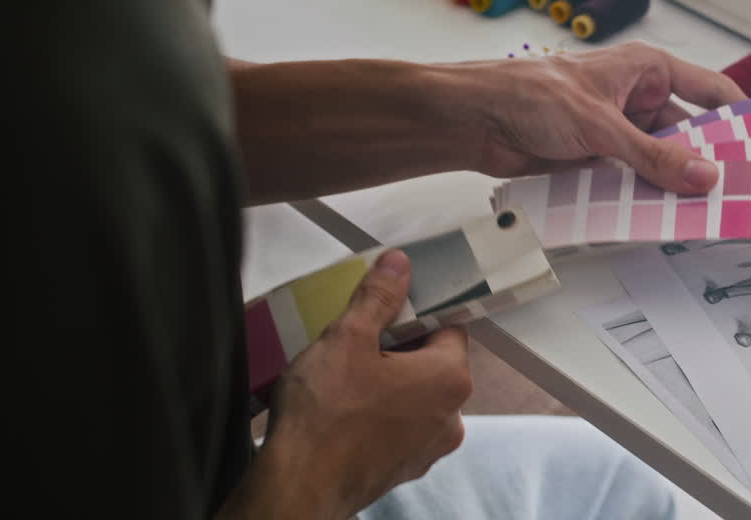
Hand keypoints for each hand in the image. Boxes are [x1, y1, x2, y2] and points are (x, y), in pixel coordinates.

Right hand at [220, 250, 472, 519]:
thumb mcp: (348, 338)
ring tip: (344, 378)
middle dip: (397, 348)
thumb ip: (379, 297)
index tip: (384, 311)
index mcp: (450, 377)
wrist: (299, 487)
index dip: (415, 313)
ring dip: (387, 383)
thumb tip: (400, 264)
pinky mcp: (404, 469)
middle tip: (355, 343)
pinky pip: (398, 427)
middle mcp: (452, 416)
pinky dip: (378, 415)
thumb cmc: (327, 412)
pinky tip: (343, 411)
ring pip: (414, 397)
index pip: (448, 327)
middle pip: (432, 363)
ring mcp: (429, 448)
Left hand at [451, 42, 746, 192]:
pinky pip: (633, 181)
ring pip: (661, 161)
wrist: (474, 121)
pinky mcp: (598, 161)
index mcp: (647, 70)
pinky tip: (663, 219)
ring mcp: (618, 132)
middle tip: (738, 194)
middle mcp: (637, 98)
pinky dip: (645, 198)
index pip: (711, 91)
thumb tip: (705, 176)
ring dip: (674, 184)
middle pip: (688, 133)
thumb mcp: (602, 125)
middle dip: (707, 161)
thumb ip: (654, 155)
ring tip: (706, 214)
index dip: (739, 117)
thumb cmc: (529, 95)